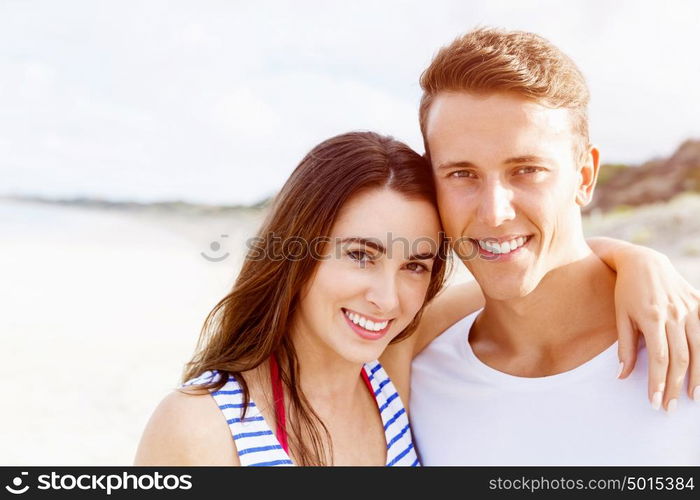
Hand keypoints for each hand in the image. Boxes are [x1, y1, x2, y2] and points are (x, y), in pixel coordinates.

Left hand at [614, 247, 699, 411]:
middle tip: (669, 407)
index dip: (658, 382)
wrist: (643, 261)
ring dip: (697, 376)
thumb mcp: (620, 316)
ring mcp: (690, 308)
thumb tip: (623, 375)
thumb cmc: (626, 291)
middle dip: (675, 386)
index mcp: (652, 317)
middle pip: (680, 358)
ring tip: (692, 397)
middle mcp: (674, 314)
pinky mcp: (699, 304)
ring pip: (699, 349)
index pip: (659, 358)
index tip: (654, 402)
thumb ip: (625, 347)